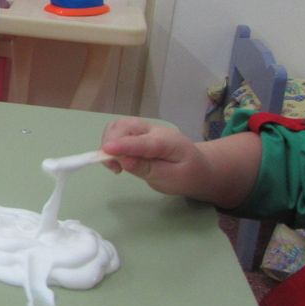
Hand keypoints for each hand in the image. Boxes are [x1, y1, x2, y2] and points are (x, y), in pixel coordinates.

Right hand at [100, 116, 258, 207]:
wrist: (199, 167)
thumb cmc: (188, 175)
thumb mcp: (173, 179)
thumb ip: (149, 170)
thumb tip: (125, 161)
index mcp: (167, 142)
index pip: (141, 141)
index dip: (122, 145)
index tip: (105, 151)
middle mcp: (154, 130)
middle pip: (125, 126)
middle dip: (111, 143)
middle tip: (115, 168)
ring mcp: (145, 129)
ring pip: (118, 126)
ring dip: (109, 142)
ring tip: (115, 164)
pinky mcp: (138, 133)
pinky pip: (118, 131)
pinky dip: (111, 142)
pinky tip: (118, 159)